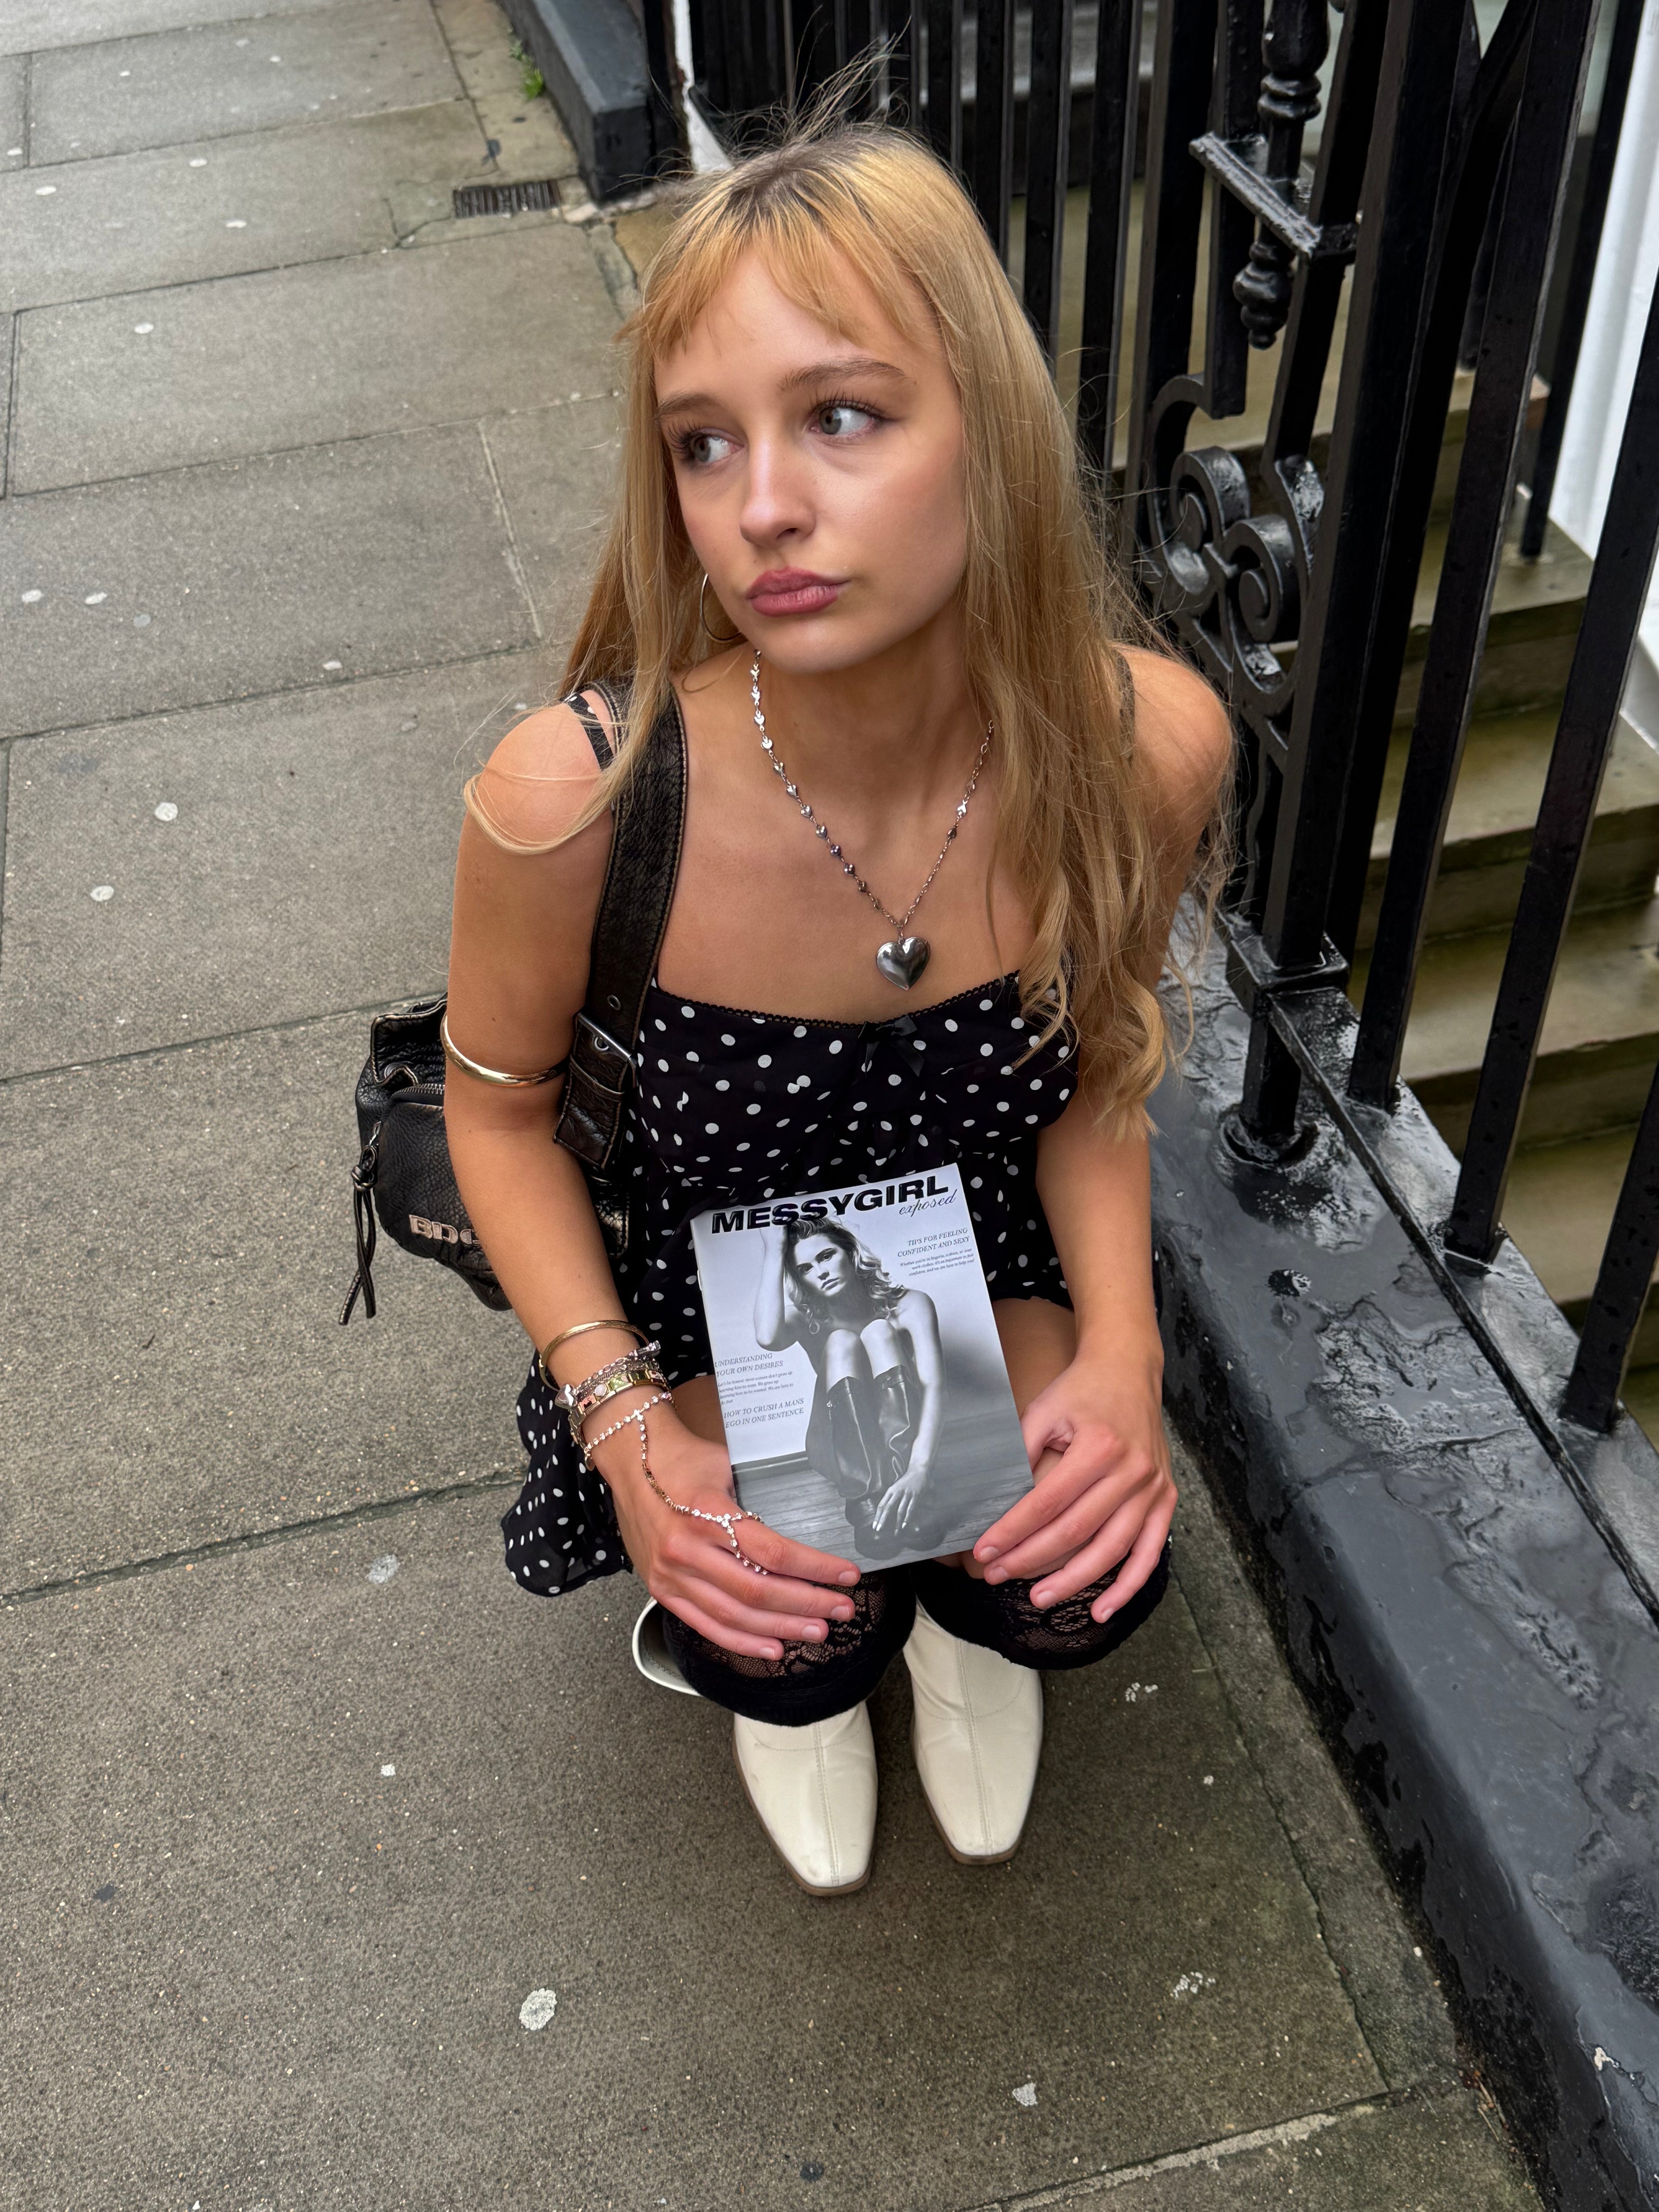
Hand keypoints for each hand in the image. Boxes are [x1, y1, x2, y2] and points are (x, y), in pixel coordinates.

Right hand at [595, 1396, 860, 1660]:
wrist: (630, 1459)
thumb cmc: (682, 1458)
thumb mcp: (726, 1468)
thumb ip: (756, 1504)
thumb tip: (801, 1535)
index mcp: (708, 1514)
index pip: (774, 1553)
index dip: (815, 1569)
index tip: (847, 1574)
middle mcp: (687, 1550)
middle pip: (758, 1591)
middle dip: (807, 1604)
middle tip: (842, 1608)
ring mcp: (672, 1574)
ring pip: (736, 1616)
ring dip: (782, 1628)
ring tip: (818, 1630)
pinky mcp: (662, 1589)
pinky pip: (706, 1626)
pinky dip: (742, 1642)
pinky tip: (773, 1647)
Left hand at [869, 1461, 930, 1535]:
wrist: (918, 1471)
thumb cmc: (906, 1481)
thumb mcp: (895, 1488)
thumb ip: (890, 1498)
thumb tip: (884, 1512)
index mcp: (890, 1490)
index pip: (881, 1505)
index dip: (877, 1516)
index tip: (874, 1526)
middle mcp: (897, 1492)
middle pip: (888, 1508)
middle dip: (883, 1520)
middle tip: (879, 1530)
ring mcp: (906, 1494)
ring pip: (899, 1510)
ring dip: (897, 1522)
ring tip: (895, 1532)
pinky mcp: (915, 1495)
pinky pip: (910, 1508)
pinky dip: (907, 1517)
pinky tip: (905, 1525)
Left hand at [972, 1342, 1173, 1622]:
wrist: (1129, 1371)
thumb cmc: (1082, 1390)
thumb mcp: (1043, 1410)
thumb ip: (1019, 1452)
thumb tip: (991, 1498)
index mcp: (1099, 1447)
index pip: (1047, 1503)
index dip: (1013, 1531)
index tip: (984, 1551)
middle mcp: (1131, 1471)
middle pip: (1077, 1531)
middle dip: (1032, 1559)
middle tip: (998, 1575)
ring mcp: (1152, 1488)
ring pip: (1112, 1550)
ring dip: (1074, 1581)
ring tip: (1039, 1598)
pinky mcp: (1165, 1499)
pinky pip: (1148, 1553)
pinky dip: (1127, 1586)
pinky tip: (1102, 1609)